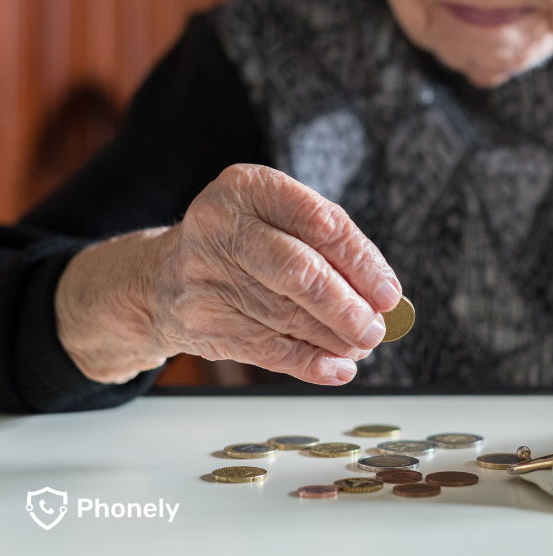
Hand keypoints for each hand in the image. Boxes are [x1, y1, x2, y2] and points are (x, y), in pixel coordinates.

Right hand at [57, 164, 400, 384]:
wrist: (161, 277)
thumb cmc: (242, 245)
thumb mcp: (276, 221)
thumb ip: (326, 247)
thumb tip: (380, 297)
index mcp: (248, 188)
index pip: (320, 223)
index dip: (362, 262)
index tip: (389, 293)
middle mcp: (220, 226)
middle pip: (299, 272)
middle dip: (347, 306)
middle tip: (376, 329)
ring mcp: (204, 275)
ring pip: (286, 315)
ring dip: (334, 338)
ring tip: (361, 345)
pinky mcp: (200, 321)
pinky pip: (267, 349)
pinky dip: (309, 362)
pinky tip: (337, 368)